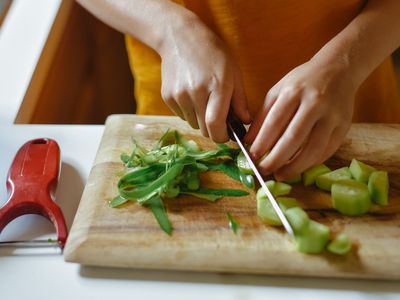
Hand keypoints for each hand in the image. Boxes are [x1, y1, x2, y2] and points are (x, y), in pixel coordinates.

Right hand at [159, 14, 250, 142]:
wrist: (179, 37)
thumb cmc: (212, 53)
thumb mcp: (234, 72)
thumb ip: (240, 100)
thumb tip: (245, 123)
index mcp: (217, 86)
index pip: (216, 124)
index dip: (222, 137)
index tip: (226, 136)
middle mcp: (195, 92)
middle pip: (204, 129)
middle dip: (213, 129)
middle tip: (218, 118)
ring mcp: (179, 95)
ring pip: (193, 124)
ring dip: (200, 119)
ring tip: (204, 99)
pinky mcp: (167, 97)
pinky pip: (181, 116)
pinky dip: (189, 111)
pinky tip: (191, 94)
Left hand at [244, 58, 356, 179]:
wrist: (338, 70)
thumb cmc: (303, 82)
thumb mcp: (278, 91)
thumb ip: (263, 116)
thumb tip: (249, 142)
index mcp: (294, 91)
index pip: (275, 121)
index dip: (262, 142)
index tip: (252, 156)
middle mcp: (315, 102)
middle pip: (294, 137)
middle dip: (276, 158)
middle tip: (264, 170)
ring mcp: (332, 115)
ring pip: (314, 148)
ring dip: (295, 166)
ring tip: (281, 174)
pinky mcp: (344, 126)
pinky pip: (327, 150)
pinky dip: (312, 162)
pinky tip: (299, 167)